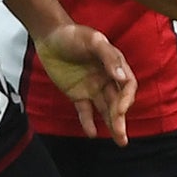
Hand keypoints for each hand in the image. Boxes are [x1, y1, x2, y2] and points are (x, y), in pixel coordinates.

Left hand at [34, 24, 134, 144]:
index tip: (121, 110)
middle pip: (118, 102)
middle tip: (122, 136)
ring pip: (105, 109)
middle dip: (121, 118)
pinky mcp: (77, 94)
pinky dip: (88, 123)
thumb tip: (120, 76)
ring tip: (119, 141)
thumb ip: (108, 57)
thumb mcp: (93, 40)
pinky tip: (92, 133)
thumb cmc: (73, 35)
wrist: (49, 36)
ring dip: (112, 124)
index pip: (127, 85)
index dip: (127, 98)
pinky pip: (85, 111)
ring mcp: (92, 87)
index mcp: (114, 65)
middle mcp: (106, 79)